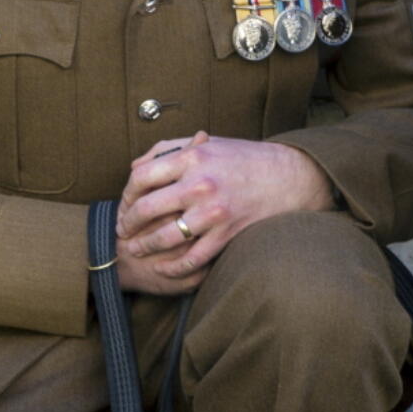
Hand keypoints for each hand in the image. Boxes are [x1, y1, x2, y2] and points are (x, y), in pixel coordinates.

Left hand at [115, 131, 334, 279]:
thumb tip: (136, 167)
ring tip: (137, 250)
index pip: (142, 176)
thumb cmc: (245, 158)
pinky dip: (173, 267)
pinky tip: (163, 268)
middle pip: (147, 208)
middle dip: (129, 223)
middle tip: (123, 231)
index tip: (124, 204)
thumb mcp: (208, 143)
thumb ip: (171, 149)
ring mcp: (214, 210)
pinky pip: (192, 258)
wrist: (288, 176)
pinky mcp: (227, 233)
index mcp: (193, 156)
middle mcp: (201, 182)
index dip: (126, 193)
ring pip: (165, 236)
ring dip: (145, 246)